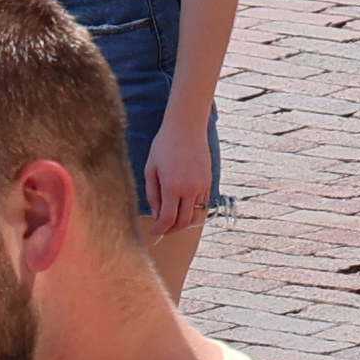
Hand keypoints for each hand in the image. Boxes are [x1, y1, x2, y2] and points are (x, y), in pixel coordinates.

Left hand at [139, 92, 220, 241]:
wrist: (186, 126)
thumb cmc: (164, 145)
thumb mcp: (151, 169)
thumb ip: (152, 194)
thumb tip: (156, 215)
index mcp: (172, 186)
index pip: (168, 219)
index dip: (159, 230)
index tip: (152, 233)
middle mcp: (190, 189)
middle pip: (183, 222)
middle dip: (171, 230)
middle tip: (161, 230)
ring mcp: (202, 186)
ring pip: (196, 216)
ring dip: (184, 223)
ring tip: (172, 222)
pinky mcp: (209, 182)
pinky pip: (203, 204)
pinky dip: (193, 211)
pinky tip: (183, 208)